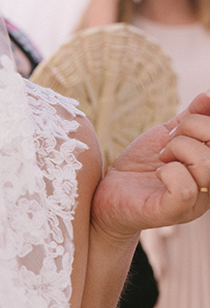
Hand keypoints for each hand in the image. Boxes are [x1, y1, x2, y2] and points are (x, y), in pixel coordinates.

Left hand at [92, 91, 209, 242]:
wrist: (107, 194)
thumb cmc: (141, 166)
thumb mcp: (167, 136)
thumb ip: (191, 118)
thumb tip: (209, 95)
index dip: (201, 120)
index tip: (177, 129)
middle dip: (188, 131)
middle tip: (167, 143)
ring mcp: (195, 202)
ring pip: (207, 164)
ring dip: (178, 149)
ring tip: (161, 157)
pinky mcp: (172, 212)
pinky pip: (186, 189)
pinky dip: (170, 172)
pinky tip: (159, 172)